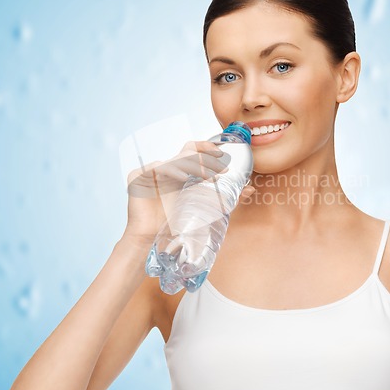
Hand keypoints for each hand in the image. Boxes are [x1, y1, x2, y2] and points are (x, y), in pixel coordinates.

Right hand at [121, 140, 253, 246]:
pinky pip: (156, 168)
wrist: (151, 241)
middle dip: (205, 157)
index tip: (224, 153)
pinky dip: (171, 171)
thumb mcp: (204, 208)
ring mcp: (152, 171)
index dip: (208, 148)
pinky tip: (183, 179)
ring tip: (208, 177)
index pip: (194, 151)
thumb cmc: (176, 224)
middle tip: (222, 167)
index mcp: (181, 172)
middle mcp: (168, 168)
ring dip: (193, 166)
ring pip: (175, 160)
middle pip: (187, 152)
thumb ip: (227, 198)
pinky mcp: (138, 177)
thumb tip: (251, 189)